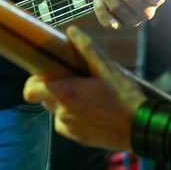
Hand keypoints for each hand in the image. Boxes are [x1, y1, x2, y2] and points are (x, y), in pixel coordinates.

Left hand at [23, 26, 149, 151]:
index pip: (30, 91)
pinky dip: (74, 117)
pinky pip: (68, 124)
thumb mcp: (106, 68)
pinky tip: (94, 111)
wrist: (140, 127)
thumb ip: (86, 48)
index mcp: (65, 94)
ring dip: (66, 103)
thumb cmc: (123, 95)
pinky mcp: (78, 139)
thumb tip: (71, 30)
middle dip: (55, 89)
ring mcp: (69, 128)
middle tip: (75, 81)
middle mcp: (61, 113)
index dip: (34, 82)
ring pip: (57, 111)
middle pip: (45, 98)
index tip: (47, 74)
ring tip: (89, 96)